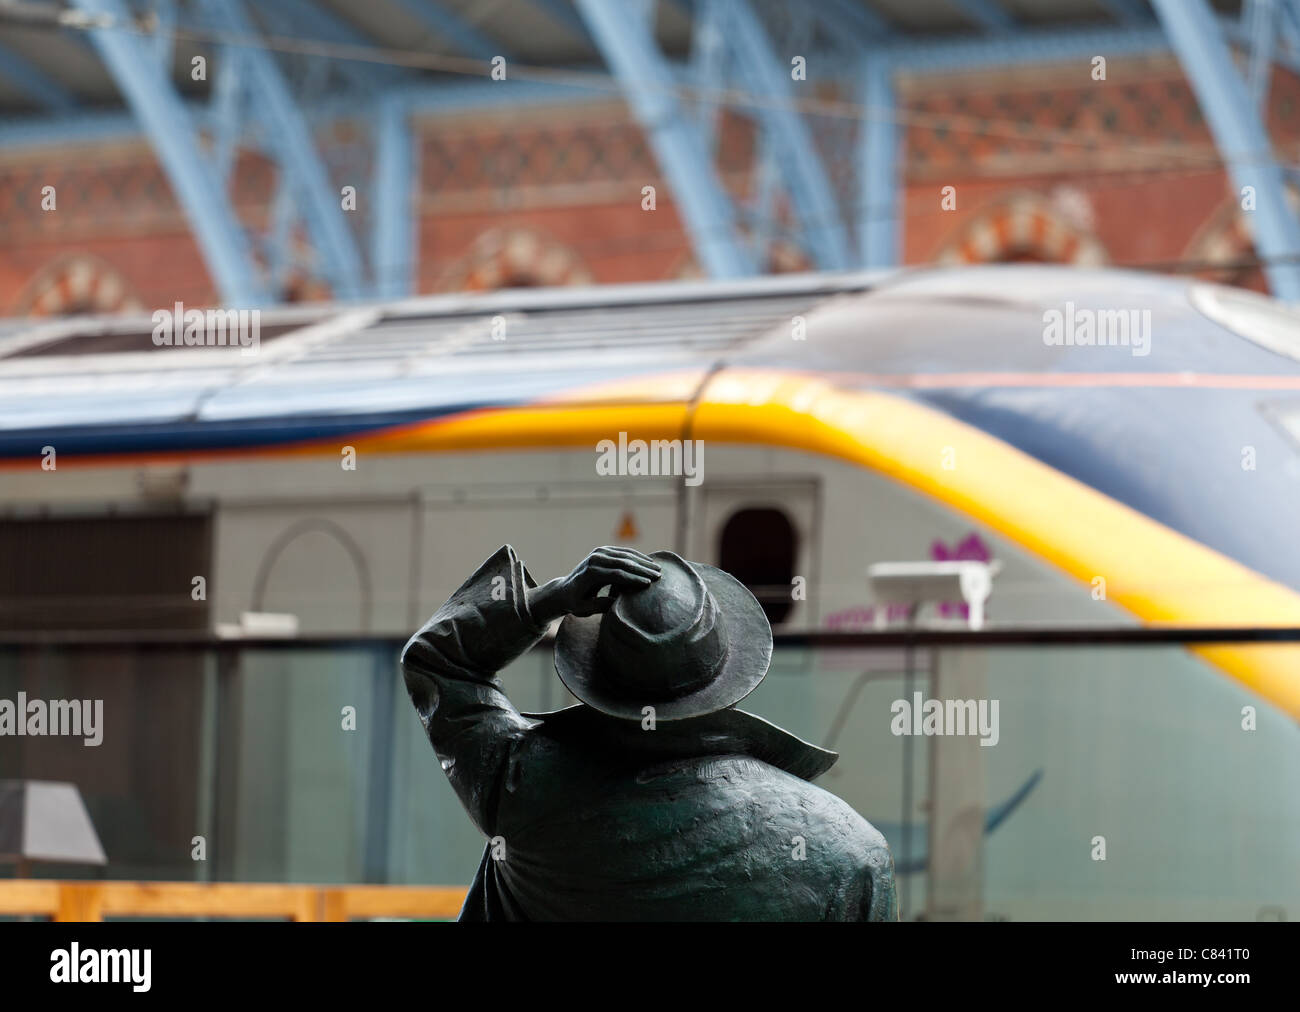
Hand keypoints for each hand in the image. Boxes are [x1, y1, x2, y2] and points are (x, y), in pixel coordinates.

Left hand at [527, 547, 661, 623]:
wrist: (564, 590)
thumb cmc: (575, 603)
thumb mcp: (583, 609)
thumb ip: (598, 606)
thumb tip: (615, 604)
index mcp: (590, 573)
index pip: (616, 574)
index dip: (633, 578)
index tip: (648, 584)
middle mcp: (594, 559)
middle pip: (623, 563)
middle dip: (643, 569)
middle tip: (659, 576)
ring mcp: (598, 552)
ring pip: (625, 555)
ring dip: (643, 562)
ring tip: (658, 570)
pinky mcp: (603, 550)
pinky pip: (623, 552)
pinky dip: (637, 557)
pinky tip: (649, 562)